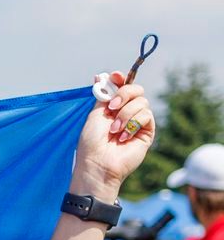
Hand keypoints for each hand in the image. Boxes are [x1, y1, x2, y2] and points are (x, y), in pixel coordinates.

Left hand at [70, 71, 153, 194]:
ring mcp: (137, 121)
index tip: (116, 76)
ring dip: (125, 115)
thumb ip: (103, 96)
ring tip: (114, 131)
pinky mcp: (147, 131)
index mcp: (113, 108)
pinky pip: (146, 115)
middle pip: (136, 90)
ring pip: (142, 102)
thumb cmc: (92, 143)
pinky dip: (133, 124)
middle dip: (124, 94)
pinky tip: (123, 138)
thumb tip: (100, 76)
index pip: (122, 86)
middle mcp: (126, 112)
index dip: (121, 79)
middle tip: (111, 108)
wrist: (99, 164)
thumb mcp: (95, 115)